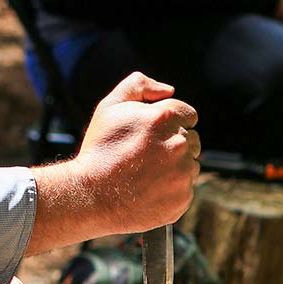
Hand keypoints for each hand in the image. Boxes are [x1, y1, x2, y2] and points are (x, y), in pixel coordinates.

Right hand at [28, 73, 200, 252]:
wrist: (90, 195)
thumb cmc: (99, 150)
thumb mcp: (110, 107)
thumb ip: (139, 85)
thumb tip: (169, 90)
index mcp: (164, 117)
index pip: (189, 114)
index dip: (170, 123)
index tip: (154, 134)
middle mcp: (178, 144)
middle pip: (192, 139)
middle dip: (173, 143)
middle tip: (146, 155)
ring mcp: (183, 174)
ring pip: (191, 164)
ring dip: (175, 166)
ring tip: (146, 173)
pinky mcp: (182, 198)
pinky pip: (186, 188)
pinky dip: (172, 189)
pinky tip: (149, 189)